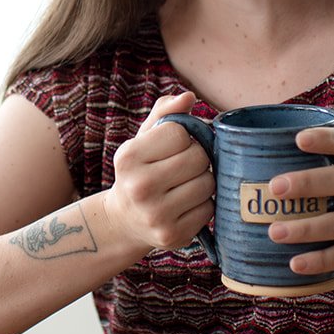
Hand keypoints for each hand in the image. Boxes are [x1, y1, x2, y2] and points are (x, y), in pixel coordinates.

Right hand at [105, 92, 214, 250]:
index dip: (184, 137)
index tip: (174, 147)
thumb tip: (188, 97)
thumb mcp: (144, 140)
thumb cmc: (140, 171)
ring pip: (208, 183)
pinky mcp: (172, 235)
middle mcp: (139, 187)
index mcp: (128, 157)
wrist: (124, 220)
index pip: (180, 132)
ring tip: (185, 185)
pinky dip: (203, 205)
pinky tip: (186, 205)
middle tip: (184, 166)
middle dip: (198, 158)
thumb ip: (165, 113)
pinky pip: (209, 209)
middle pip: (198, 157)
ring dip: (203, 181)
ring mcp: (156, 215)